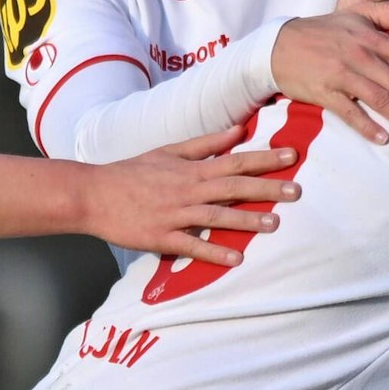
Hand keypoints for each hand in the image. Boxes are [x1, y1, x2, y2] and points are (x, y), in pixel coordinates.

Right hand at [81, 126, 300, 264]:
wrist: (92, 194)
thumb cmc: (131, 172)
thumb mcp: (168, 152)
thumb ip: (204, 143)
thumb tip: (238, 130)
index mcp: (190, 169)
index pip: (235, 160)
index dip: (264, 158)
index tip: (292, 155)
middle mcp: (187, 190)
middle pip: (232, 187)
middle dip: (265, 188)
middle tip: (296, 191)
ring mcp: (174, 214)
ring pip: (216, 216)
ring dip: (245, 220)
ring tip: (274, 224)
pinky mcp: (160, 237)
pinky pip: (191, 246)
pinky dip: (213, 252)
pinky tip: (236, 259)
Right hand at [272, 5, 388, 144]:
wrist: (278, 45)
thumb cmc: (324, 30)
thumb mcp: (357, 13)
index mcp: (371, 38)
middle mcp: (360, 56)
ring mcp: (342, 76)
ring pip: (378, 99)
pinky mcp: (325, 93)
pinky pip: (350, 113)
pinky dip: (367, 126)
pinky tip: (384, 138)